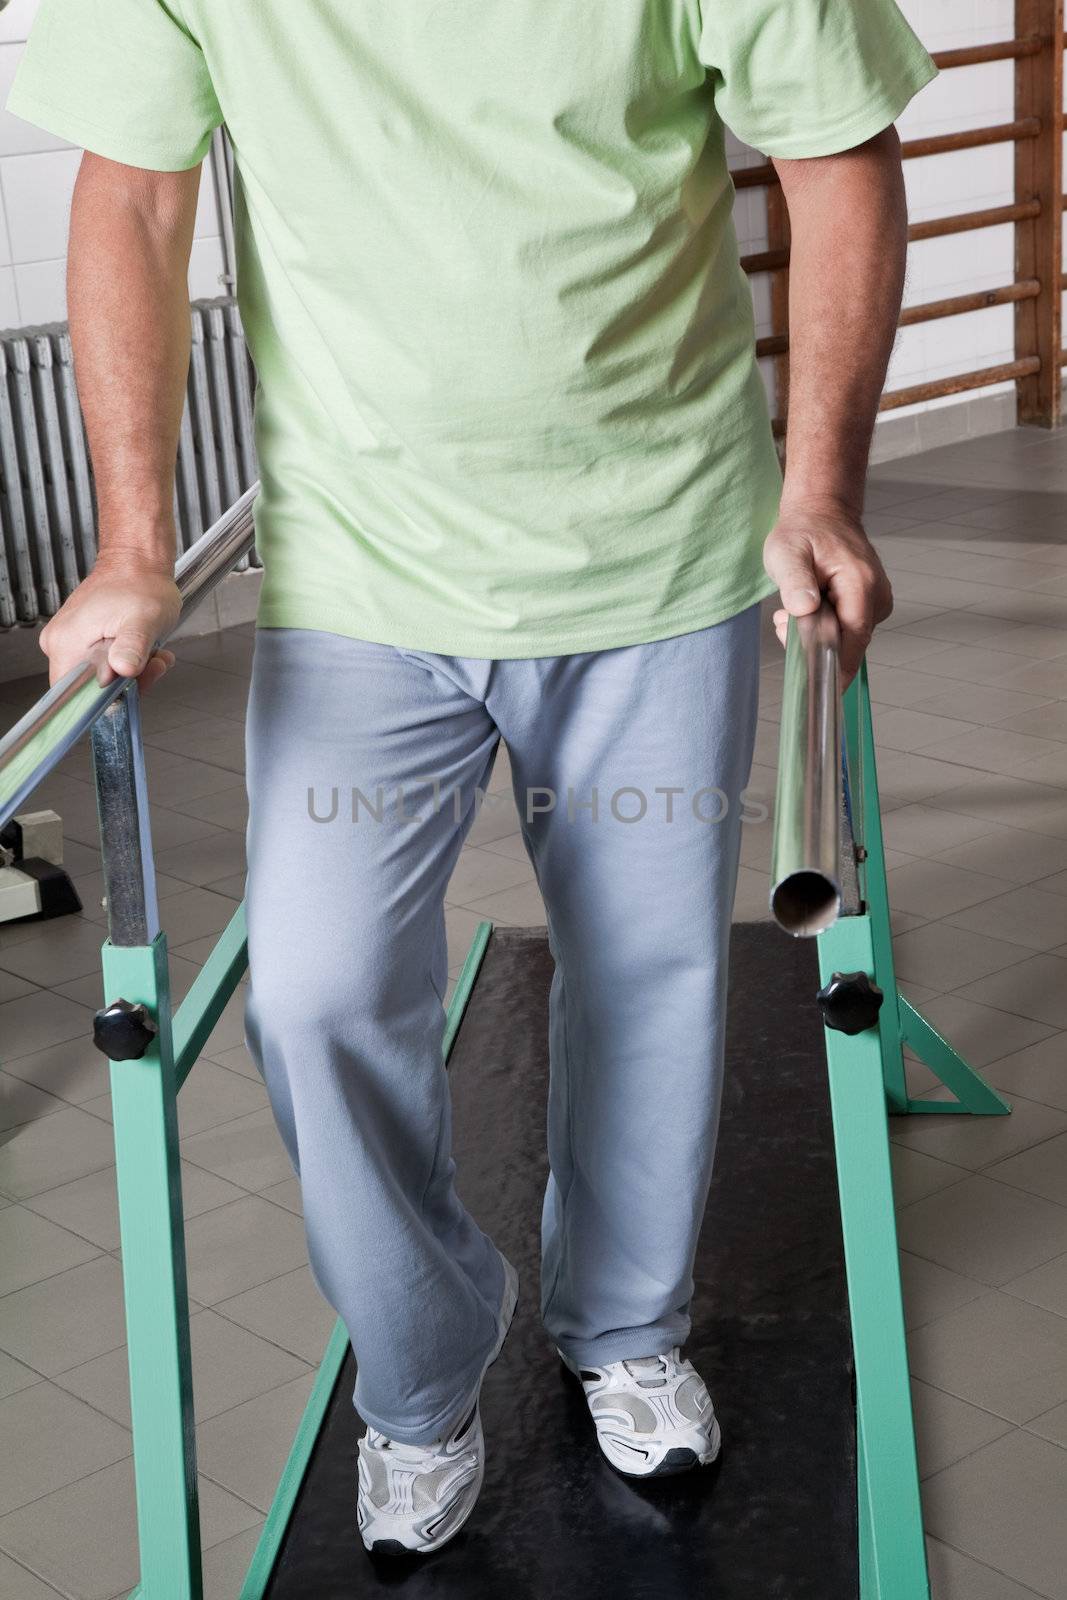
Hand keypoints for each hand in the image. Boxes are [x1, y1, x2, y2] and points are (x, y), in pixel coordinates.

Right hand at [39, 550, 180, 692]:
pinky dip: (129, 659)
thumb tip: (122, 669)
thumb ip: (132, 647)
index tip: (133, 681)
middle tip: (151, 661)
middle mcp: (60, 643)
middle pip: (90, 688)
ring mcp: (71, 640)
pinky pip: (105, 663)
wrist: (138, 563)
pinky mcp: (84, 638)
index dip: (107, 697)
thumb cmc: (140, 585)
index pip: (75, 695)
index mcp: (66, 643)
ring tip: (152, 651)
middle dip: (128, 681)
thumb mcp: (144, 620)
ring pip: (102, 676)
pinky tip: (146, 647)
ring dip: (134, 669)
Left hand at [763, 501, 892, 686]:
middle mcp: (877, 595)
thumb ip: (795, 582)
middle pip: (850, 643)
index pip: (854, 638)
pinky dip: (824, 628)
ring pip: (847, 640)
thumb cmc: (804, 531)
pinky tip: (806, 610)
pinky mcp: (870, 606)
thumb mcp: (787, 552)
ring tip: (790, 610)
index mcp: (861, 583)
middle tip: (783, 622)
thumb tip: (803, 610)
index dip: (837, 666)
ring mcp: (877, 602)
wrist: (822, 513)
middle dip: (814, 645)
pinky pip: (847, 630)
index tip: (819, 688)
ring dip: (816, 636)